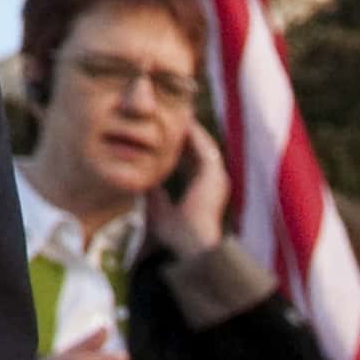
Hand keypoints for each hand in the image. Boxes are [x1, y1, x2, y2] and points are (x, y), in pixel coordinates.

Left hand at [146, 124, 231, 260]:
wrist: (189, 245)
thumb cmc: (174, 233)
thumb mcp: (157, 207)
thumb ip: (153, 192)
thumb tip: (143, 180)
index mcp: (202, 189)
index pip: (190, 160)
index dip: (178, 146)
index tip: (162, 132)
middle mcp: (213, 181)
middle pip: (198, 149)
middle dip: (184, 133)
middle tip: (168, 115)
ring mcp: (217, 178)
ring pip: (204, 145)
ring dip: (190, 130)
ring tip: (175, 114)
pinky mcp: (215, 176)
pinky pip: (205, 148)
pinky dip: (194, 136)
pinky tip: (182, 124)